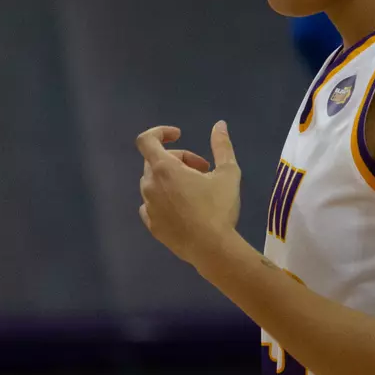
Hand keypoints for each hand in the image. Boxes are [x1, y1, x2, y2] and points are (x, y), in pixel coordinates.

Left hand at [136, 122, 241, 264]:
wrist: (211, 249)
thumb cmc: (219, 209)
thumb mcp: (228, 174)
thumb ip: (222, 146)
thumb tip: (220, 125)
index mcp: (164, 169)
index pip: (147, 140)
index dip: (160, 132)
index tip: (179, 135)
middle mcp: (150, 186)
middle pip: (156, 161)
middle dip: (179, 159)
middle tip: (203, 170)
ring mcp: (148, 207)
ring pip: (154, 183)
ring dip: (173, 180)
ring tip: (197, 190)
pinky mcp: (152, 225)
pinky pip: (152, 204)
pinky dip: (165, 199)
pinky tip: (184, 208)